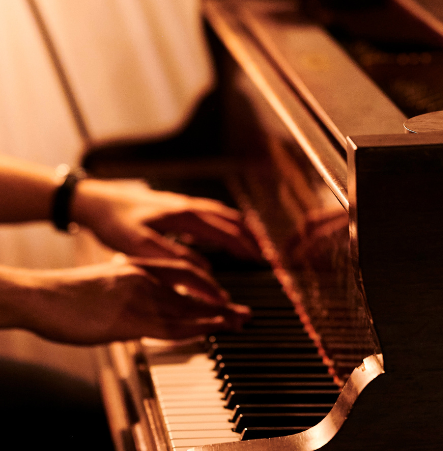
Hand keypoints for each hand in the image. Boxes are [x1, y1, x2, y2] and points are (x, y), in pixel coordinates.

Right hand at [7, 256, 250, 344]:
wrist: (43, 296)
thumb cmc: (71, 293)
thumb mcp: (112, 279)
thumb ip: (136, 286)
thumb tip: (152, 301)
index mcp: (141, 265)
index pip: (187, 272)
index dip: (210, 285)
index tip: (226, 296)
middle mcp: (146, 279)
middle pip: (194, 293)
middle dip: (222, 305)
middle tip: (245, 313)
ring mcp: (139, 299)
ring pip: (188, 310)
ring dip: (216, 318)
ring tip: (238, 323)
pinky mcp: (129, 321)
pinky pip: (171, 327)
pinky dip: (195, 329)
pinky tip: (212, 331)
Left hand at [71, 179, 261, 267]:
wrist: (93, 200)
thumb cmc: (113, 222)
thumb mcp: (138, 245)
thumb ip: (172, 259)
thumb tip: (204, 270)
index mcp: (186, 216)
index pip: (228, 233)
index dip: (246, 250)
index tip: (262, 264)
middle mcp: (190, 207)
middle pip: (232, 222)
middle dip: (252, 240)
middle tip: (267, 258)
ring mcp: (184, 204)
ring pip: (224, 216)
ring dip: (242, 231)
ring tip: (254, 246)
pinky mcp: (176, 206)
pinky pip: (211, 214)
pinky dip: (226, 225)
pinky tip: (222, 235)